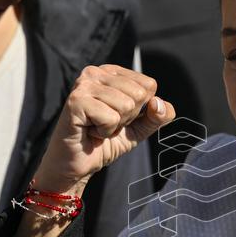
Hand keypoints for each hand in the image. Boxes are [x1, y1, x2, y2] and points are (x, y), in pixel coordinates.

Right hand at [31, 65, 175, 195]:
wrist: (78, 164)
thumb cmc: (106, 141)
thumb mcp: (140, 128)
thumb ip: (158, 116)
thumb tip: (159, 104)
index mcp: (112, 73)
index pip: (149, 85)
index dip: (140, 109)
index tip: (118, 116)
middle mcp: (96, 72)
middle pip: (139, 94)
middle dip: (128, 118)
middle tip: (106, 123)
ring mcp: (84, 84)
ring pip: (126, 106)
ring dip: (115, 125)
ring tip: (97, 127)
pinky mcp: (76, 101)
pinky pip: (111, 118)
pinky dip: (105, 132)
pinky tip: (89, 130)